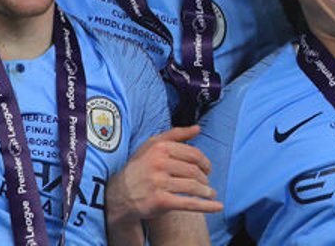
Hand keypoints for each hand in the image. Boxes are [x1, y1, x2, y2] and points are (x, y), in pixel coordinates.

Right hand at [106, 125, 221, 228]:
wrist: (117, 195)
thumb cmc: (139, 167)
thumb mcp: (152, 145)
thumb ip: (175, 135)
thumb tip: (197, 128)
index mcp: (160, 148)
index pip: (193, 154)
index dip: (205, 162)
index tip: (208, 169)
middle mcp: (159, 164)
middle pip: (194, 171)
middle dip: (205, 178)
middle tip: (207, 183)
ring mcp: (158, 183)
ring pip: (193, 186)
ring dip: (206, 191)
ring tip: (210, 194)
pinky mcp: (159, 201)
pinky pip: (189, 203)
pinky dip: (206, 206)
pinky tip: (217, 206)